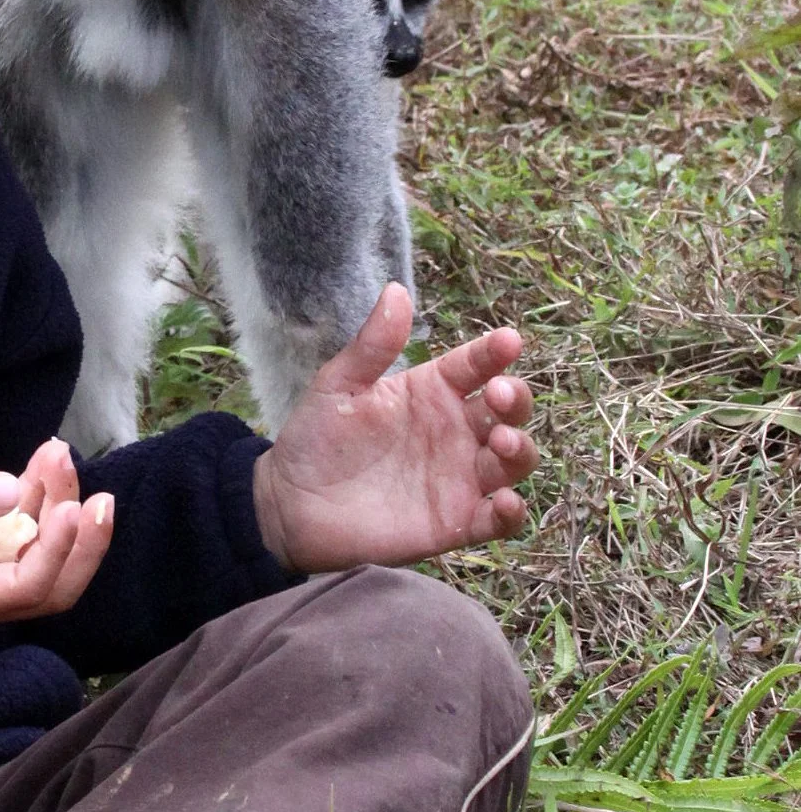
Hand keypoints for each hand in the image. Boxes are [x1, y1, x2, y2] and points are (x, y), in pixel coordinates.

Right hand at [0, 437, 113, 624]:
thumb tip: (10, 489)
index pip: (30, 587)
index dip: (59, 550)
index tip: (72, 502)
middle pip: (51, 585)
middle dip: (80, 542)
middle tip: (98, 494)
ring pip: (41, 550)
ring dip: (59, 505)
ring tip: (55, 450)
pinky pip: (21, 527)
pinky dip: (39, 496)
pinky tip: (42, 456)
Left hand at [252, 285, 537, 574]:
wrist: (292, 506)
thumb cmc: (316, 440)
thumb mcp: (339, 386)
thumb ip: (372, 345)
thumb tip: (396, 290)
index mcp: (432, 391)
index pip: (475, 364)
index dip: (495, 352)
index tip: (508, 341)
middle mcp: (455, 430)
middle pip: (508, 409)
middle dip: (515, 397)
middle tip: (497, 393)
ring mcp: (460, 477)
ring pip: (513, 460)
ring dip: (520, 449)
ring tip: (501, 441)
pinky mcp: (456, 522)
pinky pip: (500, 519)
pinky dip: (513, 513)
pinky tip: (505, 502)